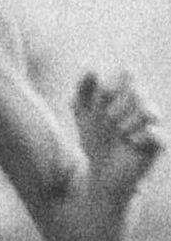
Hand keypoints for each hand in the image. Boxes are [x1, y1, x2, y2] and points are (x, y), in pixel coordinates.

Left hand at [74, 69, 165, 201]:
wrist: (101, 172)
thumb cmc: (95, 141)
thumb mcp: (83, 116)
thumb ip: (83, 91)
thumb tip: (91, 67)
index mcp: (127, 96)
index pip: (126, 74)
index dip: (111, 85)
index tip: (98, 102)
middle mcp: (143, 107)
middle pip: (136, 92)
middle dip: (116, 107)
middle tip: (107, 121)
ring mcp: (152, 125)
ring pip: (148, 110)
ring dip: (128, 122)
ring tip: (120, 134)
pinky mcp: (158, 145)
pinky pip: (156, 134)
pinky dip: (140, 137)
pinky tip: (129, 142)